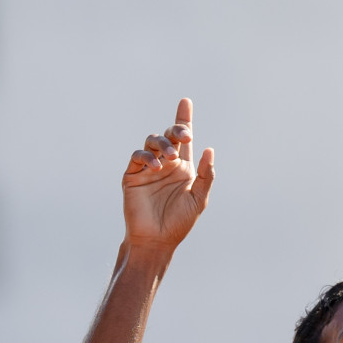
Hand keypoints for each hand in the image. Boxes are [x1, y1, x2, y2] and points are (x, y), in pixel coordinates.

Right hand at [123, 97, 216, 249]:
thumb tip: (209, 150)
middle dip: (176, 130)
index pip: (183, 139)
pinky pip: (138, 156)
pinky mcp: (133, 175)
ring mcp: (148, 168)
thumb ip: (206, 176)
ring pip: (152, 141)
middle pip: (169, 135)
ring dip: (163, 144)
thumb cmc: (179, 223)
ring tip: (171, 157)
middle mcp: (166, 164)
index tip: (186, 101)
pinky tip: (157, 167)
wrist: (157, 240)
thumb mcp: (198, 199)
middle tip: (185, 135)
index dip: (183, 119)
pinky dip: (147, 157)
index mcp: (183, 168)